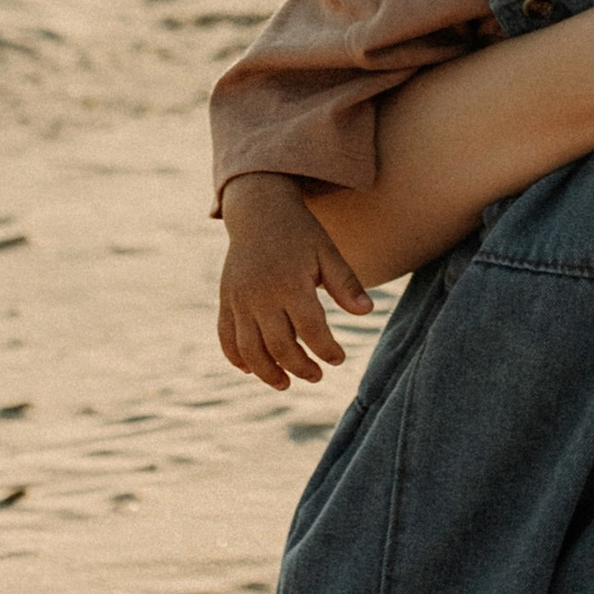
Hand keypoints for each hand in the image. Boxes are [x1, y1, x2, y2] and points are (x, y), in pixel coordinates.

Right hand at [217, 174, 374, 389]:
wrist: (259, 210)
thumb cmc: (300, 233)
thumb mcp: (327, 252)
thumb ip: (346, 283)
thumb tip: (367, 312)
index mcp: (290, 283)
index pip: (311, 330)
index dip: (326, 350)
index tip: (338, 359)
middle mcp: (261, 295)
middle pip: (280, 346)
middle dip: (300, 367)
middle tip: (317, 376)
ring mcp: (240, 299)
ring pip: (249, 349)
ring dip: (266, 372)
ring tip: (285, 384)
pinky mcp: (226, 300)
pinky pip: (226, 337)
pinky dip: (236, 357)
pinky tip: (251, 370)